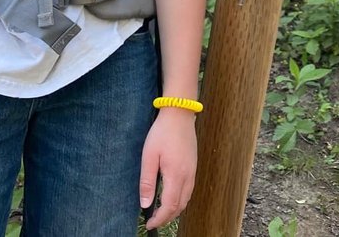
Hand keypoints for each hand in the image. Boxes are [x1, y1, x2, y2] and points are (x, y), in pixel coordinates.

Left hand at [140, 110, 197, 228]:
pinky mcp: (193, 166)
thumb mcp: (149, 156)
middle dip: (167, 218)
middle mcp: (188, 176)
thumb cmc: (162, 133)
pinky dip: (180, 200)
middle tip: (153, 221)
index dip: (160, 219)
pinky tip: (171, 197)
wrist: (179, 115)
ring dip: (175, 210)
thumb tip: (145, 204)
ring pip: (186, 199)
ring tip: (161, 212)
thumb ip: (147, 181)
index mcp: (176, 175)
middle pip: (180, 206)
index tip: (149, 224)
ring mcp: (193, 171)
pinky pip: (189, 190)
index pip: (170, 206)